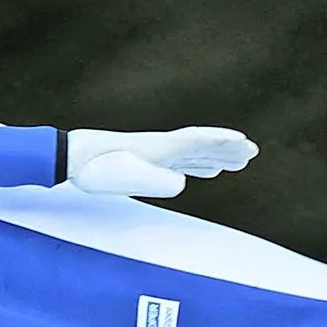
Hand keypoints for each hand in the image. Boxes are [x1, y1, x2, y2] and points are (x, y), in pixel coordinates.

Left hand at [66, 127, 257, 197]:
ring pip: (194, 152)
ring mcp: (156, 153)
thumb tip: (182, 185)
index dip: (221, 143)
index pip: (196, 142)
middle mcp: (161, 148)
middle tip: (253, 152)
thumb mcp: (122, 177)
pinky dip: (200, 164)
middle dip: (227, 149)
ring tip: (240, 160)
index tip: (245, 145)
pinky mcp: (149, 161)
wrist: (73, 156)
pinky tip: (208, 171)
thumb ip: (153, 181)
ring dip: (218, 155)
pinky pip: (182, 161)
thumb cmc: (95, 168)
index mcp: (159, 149)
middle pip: (201, 145)